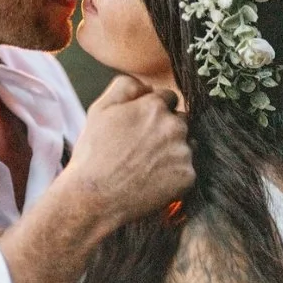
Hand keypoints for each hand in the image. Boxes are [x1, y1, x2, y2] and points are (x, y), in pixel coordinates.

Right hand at [63, 75, 194, 233]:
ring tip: (149, 164)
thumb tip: (146, 85)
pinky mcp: (188, 177)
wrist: (95, 197)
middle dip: (167, 128)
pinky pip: (187, 169)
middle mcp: (174, 126)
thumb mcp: (100, 108)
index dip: (154, 109)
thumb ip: (126, 86)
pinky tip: (154, 179)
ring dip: (174, 150)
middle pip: (181, 120)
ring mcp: (183, 153)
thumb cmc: (95, 152)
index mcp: (154, 106)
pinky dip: (175, 173)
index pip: (168, 97)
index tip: (142, 124)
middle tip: (144, 146)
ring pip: (186, 144)